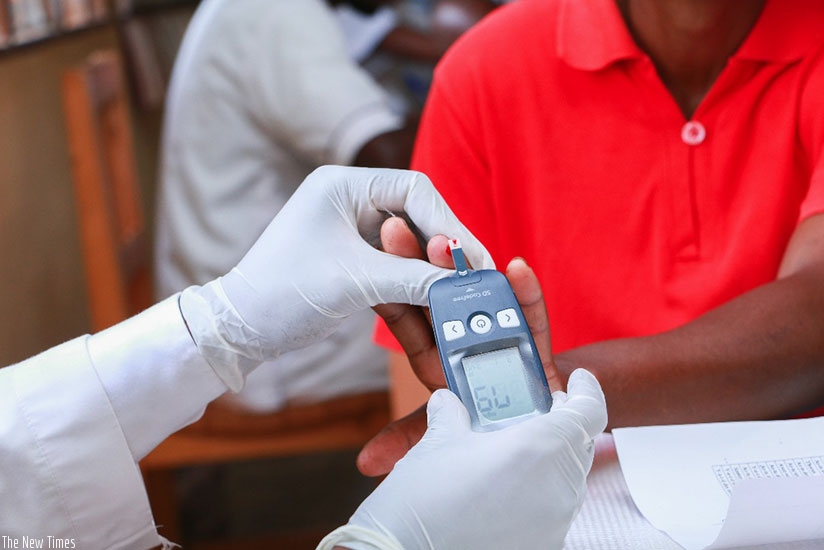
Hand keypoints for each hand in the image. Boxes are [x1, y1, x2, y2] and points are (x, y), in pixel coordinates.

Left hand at [179, 166, 493, 390]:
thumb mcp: (355, 282)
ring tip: (464, 284)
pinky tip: (439, 291)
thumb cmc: (284, 295)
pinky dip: (418, 274)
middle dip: (446, 242)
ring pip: (410, 236)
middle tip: (478, 273)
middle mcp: (349, 198)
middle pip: (417, 211)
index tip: (473, 258)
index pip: (415, 190)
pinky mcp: (352, 253)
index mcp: (342, 185)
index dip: (449, 224)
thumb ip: (414, 277)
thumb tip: (464, 282)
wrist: (240, 330)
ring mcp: (351, 225)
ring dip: (435, 261)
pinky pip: (397, 258)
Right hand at [321, 369, 606, 549]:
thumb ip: (451, 414)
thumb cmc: (422, 503)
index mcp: (538, 449)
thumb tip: (448, 403)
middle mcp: (557, 488)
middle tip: (538, 410)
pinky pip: (550, 511)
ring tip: (511, 452)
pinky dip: (536, 494)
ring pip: (566, 480)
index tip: (578, 380)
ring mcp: (553, 524)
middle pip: (578, 445)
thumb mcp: (436, 443)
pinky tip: (501, 490)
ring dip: (547, 461)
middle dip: (562, 425)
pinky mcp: (544, 546)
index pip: (589, 412)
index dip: (586, 391)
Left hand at [357, 216, 560, 475]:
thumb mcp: (441, 430)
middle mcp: (463, 336)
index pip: (407, 315)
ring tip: (450, 244)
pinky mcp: (534, 337)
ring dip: (466, 271)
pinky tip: (517, 270)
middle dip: (419, 264)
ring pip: (481, 296)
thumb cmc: (484, 422)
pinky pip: (531, 314)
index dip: (389, 286)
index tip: (370, 254)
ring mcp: (499, 330)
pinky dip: (525, 294)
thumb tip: (364, 465)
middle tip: (398, 230)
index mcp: (434, 351)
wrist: (540, 424)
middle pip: (439, 295)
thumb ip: (408, 437)